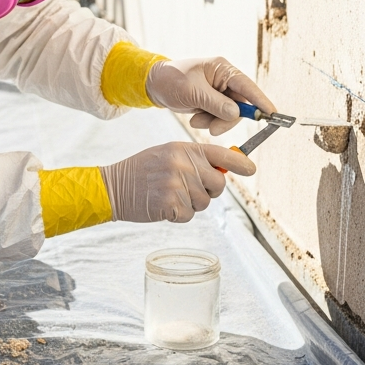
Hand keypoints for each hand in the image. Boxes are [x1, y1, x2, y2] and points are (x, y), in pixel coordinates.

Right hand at [100, 142, 254, 223]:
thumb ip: (194, 159)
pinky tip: (163, 205)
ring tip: (170, 195)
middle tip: (187, 188)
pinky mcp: (171, 204)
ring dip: (191, 204)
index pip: (220, 154)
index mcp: (183, 149)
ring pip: (204, 202)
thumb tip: (224, 169)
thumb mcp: (167, 154)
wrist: (113, 187)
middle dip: (208, 190)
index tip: (251, 169)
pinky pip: (190, 215)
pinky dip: (179, 215)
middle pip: (217, 184)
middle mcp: (183, 164)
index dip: (240, 163)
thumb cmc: (142, 171)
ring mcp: (177, 184)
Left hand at [145, 57, 276, 135]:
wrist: (154, 85)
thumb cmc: (172, 80)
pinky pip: (219, 117)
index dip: (261, 101)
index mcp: (222, 69)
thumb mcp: (193, 92)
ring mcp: (219, 92)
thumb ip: (216, 104)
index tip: (272, 114)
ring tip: (196, 121)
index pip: (247, 86)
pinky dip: (209, 122)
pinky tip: (195, 119)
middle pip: (240, 105)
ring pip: (230, 114)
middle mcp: (224, 79)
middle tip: (213, 129)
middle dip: (227, 119)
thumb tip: (236, 114)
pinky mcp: (213, 102)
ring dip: (215, 122)